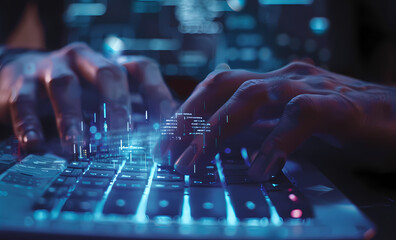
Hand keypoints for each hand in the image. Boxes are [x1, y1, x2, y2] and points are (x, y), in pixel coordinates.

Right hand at [0, 43, 175, 151]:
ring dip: (73, 119)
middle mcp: (84, 60)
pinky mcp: (20, 84)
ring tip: (77, 148)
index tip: (166, 127)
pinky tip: (35, 146)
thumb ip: (128, 115)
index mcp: (110, 63)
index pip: (143, 70)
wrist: (19, 76)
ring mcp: (50, 68)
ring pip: (64, 86)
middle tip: (123, 139)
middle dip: (118, 107)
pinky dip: (30, 126)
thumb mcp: (102, 98)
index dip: (158, 95)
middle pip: (108, 74)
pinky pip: (23, 103)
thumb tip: (162, 143)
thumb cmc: (75, 94)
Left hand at [158, 61, 395, 180]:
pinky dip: (275, 142)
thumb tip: (217, 149)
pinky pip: (300, 116)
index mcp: (270, 83)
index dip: (185, 112)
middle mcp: (284, 78)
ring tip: (194, 160)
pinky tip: (261, 169)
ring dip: (217, 128)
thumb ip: (257, 131)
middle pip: (222, 84)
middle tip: (166, 153)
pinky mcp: (341, 105)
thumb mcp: (288, 127)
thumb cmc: (342, 125)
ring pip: (252, 94)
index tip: (162, 144)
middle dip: (189, 117)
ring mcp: (311, 87)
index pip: (216, 88)